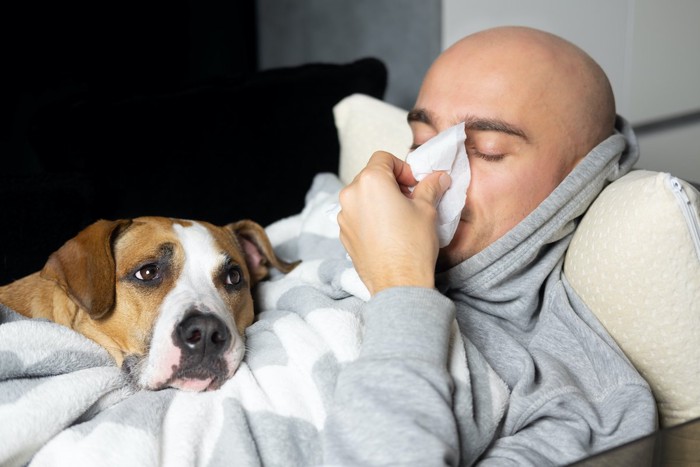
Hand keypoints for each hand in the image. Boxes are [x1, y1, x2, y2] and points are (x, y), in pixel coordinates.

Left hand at [337, 151, 450, 294]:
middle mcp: (351, 195)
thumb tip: (438, 177)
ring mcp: (344, 216)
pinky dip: (370, 216)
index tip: (414, 184)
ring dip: (380, 200)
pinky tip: (388, 232)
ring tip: (400, 218)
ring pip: (363, 196)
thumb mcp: (427, 210)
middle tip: (411, 199)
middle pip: (371, 176)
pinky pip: (357, 215)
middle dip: (392, 183)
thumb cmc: (412, 247)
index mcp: (371, 182)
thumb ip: (430, 187)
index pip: (383, 158)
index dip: (402, 168)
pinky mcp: (343, 233)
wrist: (398, 284)